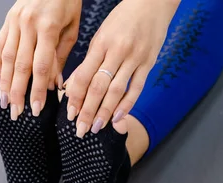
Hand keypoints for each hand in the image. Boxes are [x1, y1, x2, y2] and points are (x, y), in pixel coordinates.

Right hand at [0, 0, 81, 119]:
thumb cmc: (68, 3)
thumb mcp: (72, 28)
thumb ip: (61, 57)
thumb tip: (54, 86)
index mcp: (48, 27)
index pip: (40, 67)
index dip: (37, 91)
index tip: (36, 109)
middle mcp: (27, 25)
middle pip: (20, 66)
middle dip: (18, 93)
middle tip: (17, 113)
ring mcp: (14, 22)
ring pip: (6, 58)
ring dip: (4, 83)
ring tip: (4, 102)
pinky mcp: (7, 20)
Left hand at [65, 0, 179, 136]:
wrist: (152, 4)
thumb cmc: (121, 20)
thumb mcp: (99, 36)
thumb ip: (87, 62)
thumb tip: (71, 86)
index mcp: (100, 44)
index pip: (84, 76)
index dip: (76, 97)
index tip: (70, 114)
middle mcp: (116, 52)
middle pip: (98, 87)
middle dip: (88, 111)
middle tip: (81, 130)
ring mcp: (134, 58)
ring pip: (117, 90)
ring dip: (105, 112)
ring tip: (97, 127)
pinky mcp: (148, 63)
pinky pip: (137, 88)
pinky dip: (127, 105)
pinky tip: (118, 118)